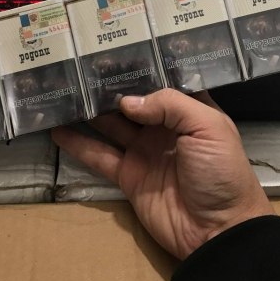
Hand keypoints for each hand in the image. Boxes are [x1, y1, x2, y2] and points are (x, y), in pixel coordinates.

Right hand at [51, 88, 273, 259]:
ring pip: (111, 124)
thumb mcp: (208, 128)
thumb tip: (127, 102)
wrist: (218, 230)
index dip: (142, 66)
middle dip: (110, 85)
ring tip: (63, 91)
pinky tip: (58, 129)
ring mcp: (144, 151)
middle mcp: (165, 127)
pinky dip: (78, 144)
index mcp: (190, 110)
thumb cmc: (222, 172)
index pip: (162, 81)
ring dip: (89, 110)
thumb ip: (169, 105)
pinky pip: (99, 156)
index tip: (115, 50)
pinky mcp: (128, 176)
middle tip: (80, 66)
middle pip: (133, 100)